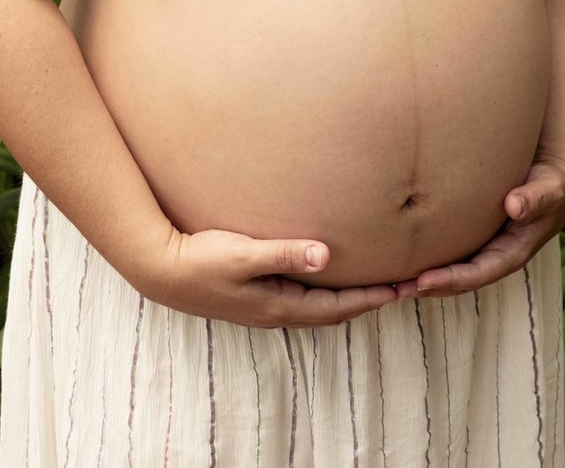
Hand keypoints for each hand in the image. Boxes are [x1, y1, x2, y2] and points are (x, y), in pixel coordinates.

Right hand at [142, 226, 399, 328]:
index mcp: (279, 304)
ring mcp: (264, 305)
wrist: (161, 270)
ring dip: (347, 298)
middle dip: (368, 301)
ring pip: (318, 307)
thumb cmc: (202, 259)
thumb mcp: (244, 253)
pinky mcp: (254, 295)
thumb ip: (284, 253)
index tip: (402, 289)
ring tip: (373, 283)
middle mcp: (275, 311)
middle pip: (333, 311)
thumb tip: (327, 255)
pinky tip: (325, 276)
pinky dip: (324, 292)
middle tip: (400, 287)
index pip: (337, 306)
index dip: (371, 298)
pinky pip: (302, 299)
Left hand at [392, 155, 564, 302]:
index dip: (451, 280)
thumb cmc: (553, 186)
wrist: (554, 181)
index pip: (478, 273)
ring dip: (421, 275)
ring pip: (449, 266)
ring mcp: (482, 246)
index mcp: (512, 253)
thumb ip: (536, 198)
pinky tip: (400, 248)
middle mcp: (494, 255)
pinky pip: (447, 246)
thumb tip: (514, 205)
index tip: (423, 281)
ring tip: (388, 279)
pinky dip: (425, 252)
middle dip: (427, 286)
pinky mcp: (471, 232)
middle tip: (394, 288)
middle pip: (457, 279)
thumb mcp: (550, 190)